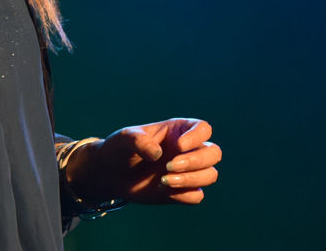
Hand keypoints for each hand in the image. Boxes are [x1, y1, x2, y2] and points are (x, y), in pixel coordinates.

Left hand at [66, 118, 220, 205]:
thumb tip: (158, 154)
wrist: (111, 173)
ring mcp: (187, 172)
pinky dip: (185, 194)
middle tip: (168, 166)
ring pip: (210, 175)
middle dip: (195, 161)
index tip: (177, 146)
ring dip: (191, 179)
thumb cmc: (121, 149)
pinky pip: (197, 196)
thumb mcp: (125, 138)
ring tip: (164, 180)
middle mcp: (188, 150)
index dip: (196, 137)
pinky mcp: (181, 191)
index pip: (204, 129)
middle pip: (214, 153)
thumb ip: (139, 141)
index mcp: (179, 131)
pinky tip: (164, 190)